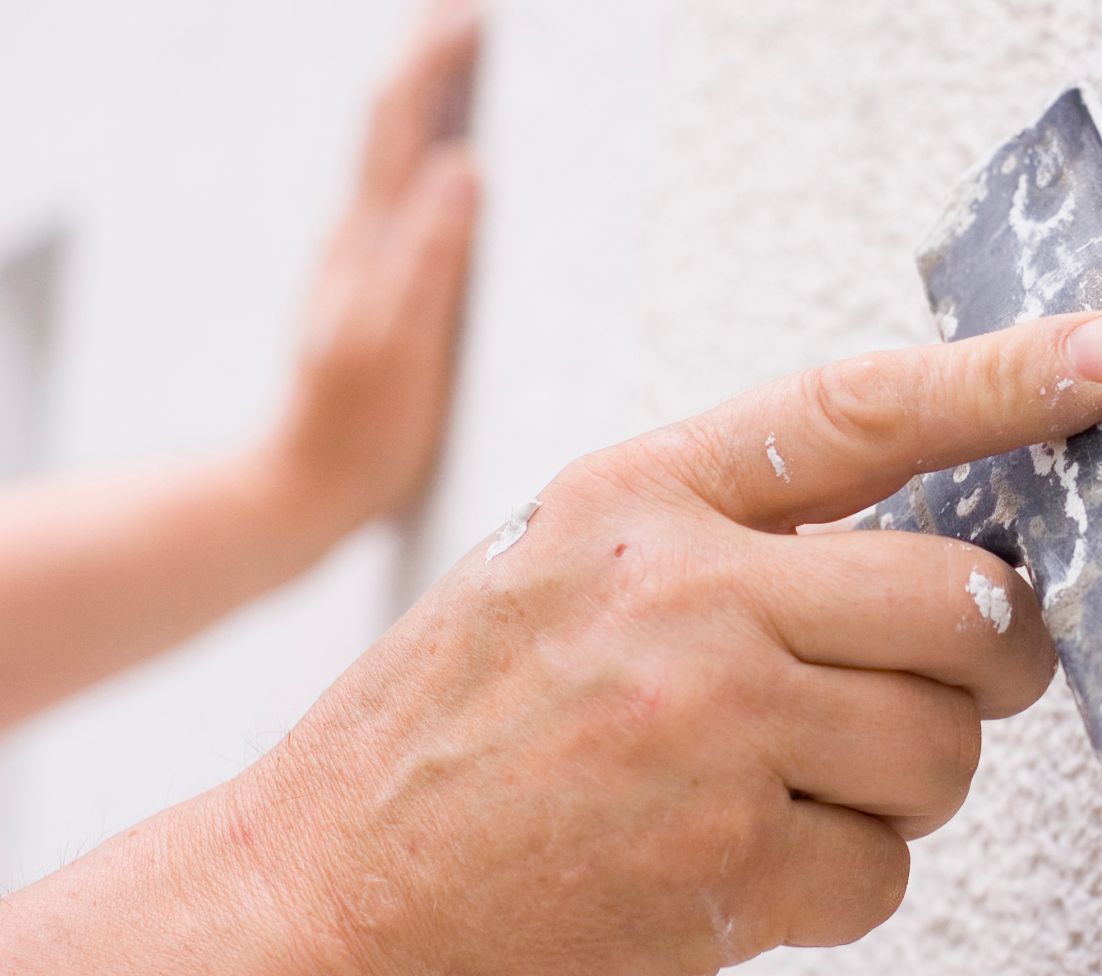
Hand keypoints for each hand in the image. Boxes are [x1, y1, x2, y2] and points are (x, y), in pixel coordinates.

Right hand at [234, 311, 1101, 975]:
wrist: (321, 896)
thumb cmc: (450, 732)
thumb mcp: (564, 568)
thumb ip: (729, 536)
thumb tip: (924, 544)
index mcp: (640, 498)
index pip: (862, 411)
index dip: (1006, 381)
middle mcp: (685, 596)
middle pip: (966, 604)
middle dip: (987, 662)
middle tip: (948, 685)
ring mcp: (709, 730)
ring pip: (946, 747)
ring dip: (906, 783)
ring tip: (794, 790)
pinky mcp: (726, 868)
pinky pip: (887, 870)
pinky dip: (844, 882)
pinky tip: (747, 869)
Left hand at [272, 0, 480, 526]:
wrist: (304, 488)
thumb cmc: (358, 430)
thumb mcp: (397, 344)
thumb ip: (427, 256)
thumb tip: (465, 164)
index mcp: (368, 237)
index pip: (398, 116)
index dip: (435, 56)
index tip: (480, 15)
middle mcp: (361, 234)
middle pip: (395, 116)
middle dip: (436, 57)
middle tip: (482, 17)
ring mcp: (369, 259)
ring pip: (402, 151)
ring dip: (437, 96)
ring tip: (478, 59)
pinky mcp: (385, 287)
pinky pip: (414, 194)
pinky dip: (439, 150)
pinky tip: (465, 157)